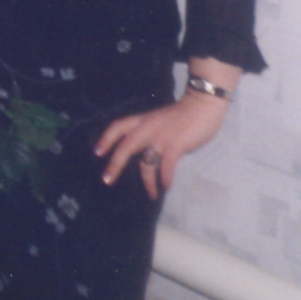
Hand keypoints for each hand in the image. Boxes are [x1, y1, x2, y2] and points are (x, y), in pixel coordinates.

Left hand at [94, 90, 230, 199]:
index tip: (97, 152)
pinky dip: (165, 179)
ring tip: (151, 195)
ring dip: (147, 182)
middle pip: (125, 147)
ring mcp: (161, 137)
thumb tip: (144, 153)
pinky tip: (166, 186)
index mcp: (142, 120)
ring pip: (146, 163)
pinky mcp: (175, 145)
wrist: (203, 104)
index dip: (106, 139)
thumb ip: (149, 133)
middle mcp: (147, 128)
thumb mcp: (158, 120)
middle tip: (107, 180)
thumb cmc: (183, 114)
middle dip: (115, 164)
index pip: (118, 126)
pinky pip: (166, 167)